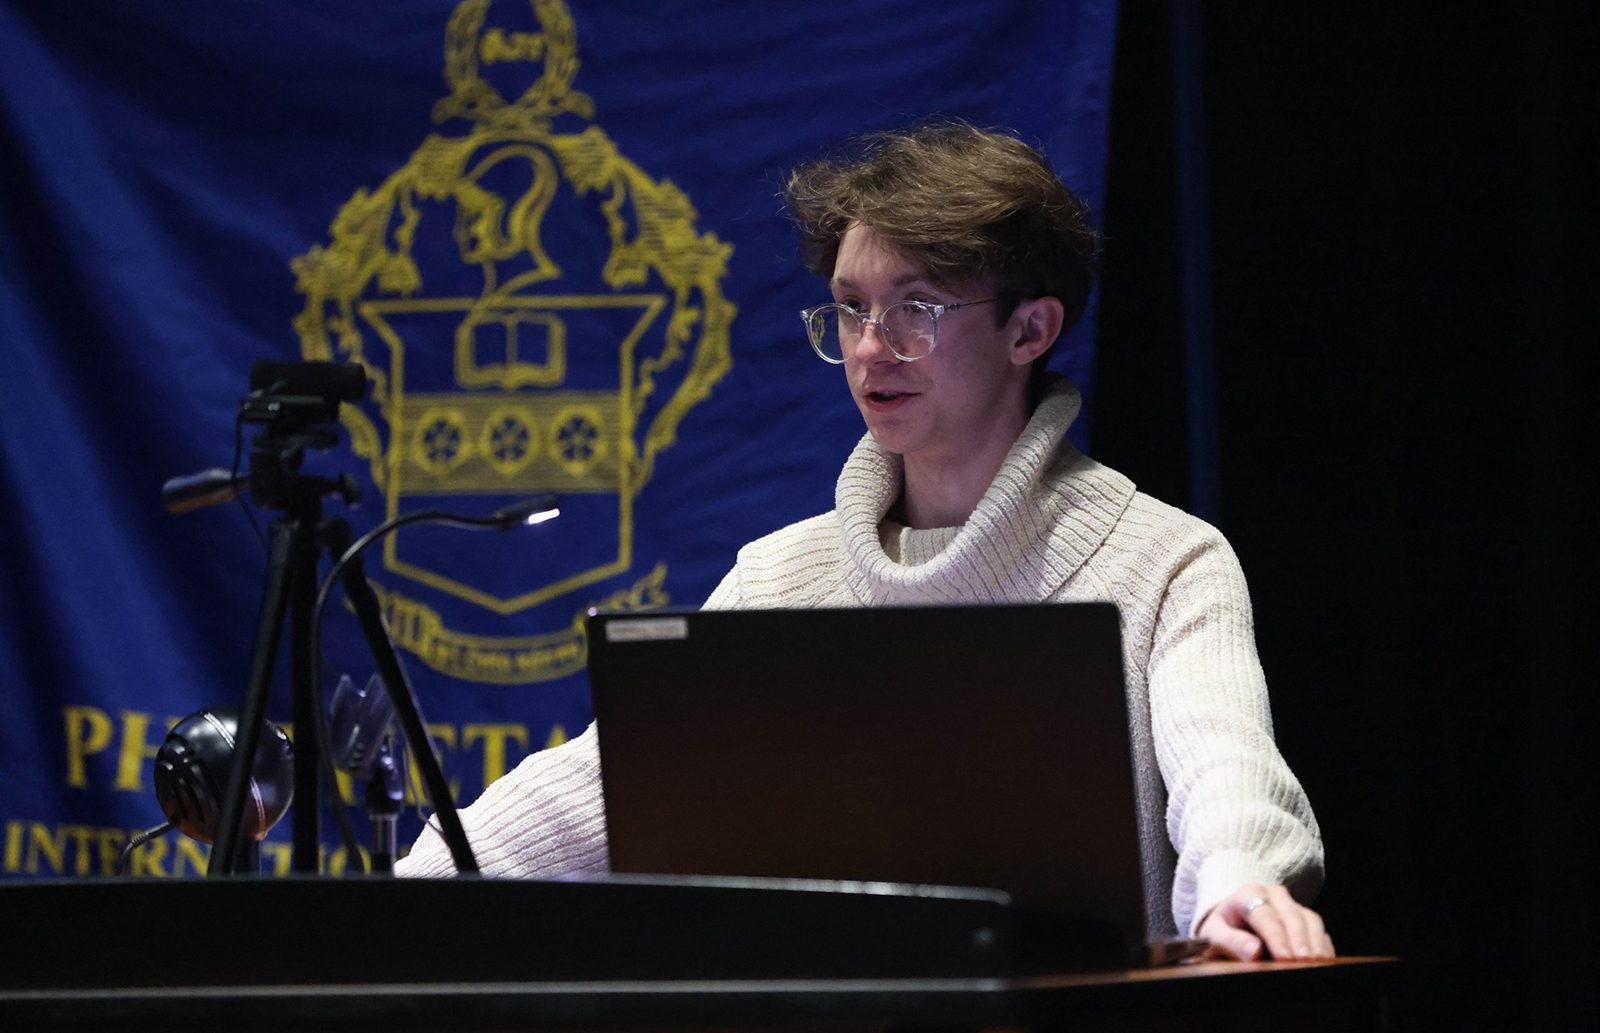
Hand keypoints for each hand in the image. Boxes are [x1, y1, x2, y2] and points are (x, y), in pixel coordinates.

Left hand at [1198, 883, 1334, 960]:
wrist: (1231, 922)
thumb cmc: (1222, 929)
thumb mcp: (1214, 934)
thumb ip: (1229, 941)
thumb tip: (1253, 952)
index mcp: (1248, 894)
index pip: (1265, 915)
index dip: (1276, 937)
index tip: (1285, 957)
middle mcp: (1273, 894)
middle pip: (1291, 915)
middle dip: (1300, 940)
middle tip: (1306, 962)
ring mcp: (1292, 904)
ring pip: (1309, 919)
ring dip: (1315, 941)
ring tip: (1319, 962)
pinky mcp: (1304, 916)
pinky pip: (1318, 927)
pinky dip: (1322, 942)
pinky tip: (1324, 958)